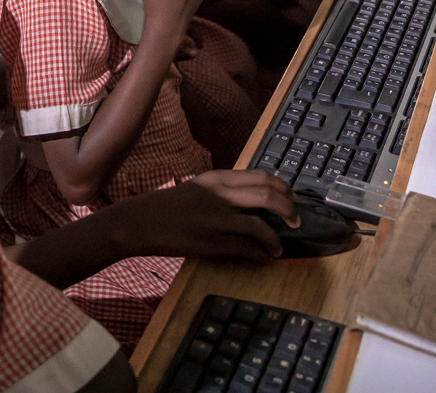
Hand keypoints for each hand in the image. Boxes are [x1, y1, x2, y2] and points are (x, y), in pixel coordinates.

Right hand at [108, 171, 295, 260]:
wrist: (140, 222)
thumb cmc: (168, 206)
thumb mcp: (198, 188)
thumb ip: (223, 191)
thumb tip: (253, 201)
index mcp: (218, 178)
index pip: (262, 177)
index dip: (284, 188)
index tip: (292, 199)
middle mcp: (220, 195)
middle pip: (268, 196)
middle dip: (289, 210)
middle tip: (296, 221)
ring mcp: (216, 220)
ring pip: (261, 226)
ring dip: (276, 240)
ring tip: (278, 249)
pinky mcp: (211, 243)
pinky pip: (246, 249)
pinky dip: (260, 255)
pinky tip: (262, 258)